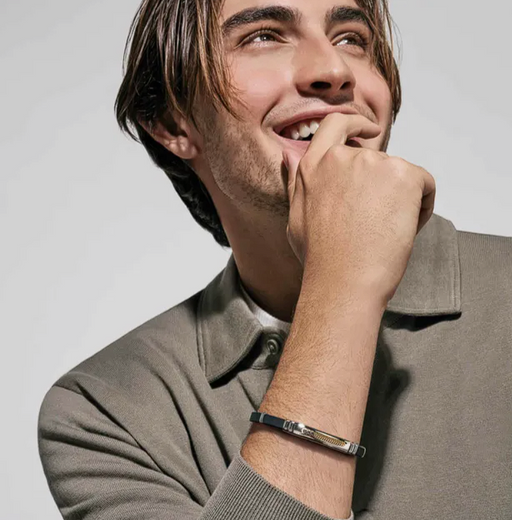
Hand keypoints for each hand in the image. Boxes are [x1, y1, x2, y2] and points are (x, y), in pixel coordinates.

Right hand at [283, 112, 435, 304]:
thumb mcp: (297, 215)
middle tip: (373, 222)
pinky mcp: (404, 175)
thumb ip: (296, 181)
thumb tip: (289, 155)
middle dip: (382, 187)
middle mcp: (342, 157)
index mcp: (314, 165)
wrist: (343, 281)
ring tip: (383, 232)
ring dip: (400, 200)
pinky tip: (403, 230)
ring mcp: (374, 163)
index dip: (356, 122)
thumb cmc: (320, 258)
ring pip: (400, 176)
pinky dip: (421, 208)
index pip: (337, 124)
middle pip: (376, 160)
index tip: (369, 129)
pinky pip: (424, 186)